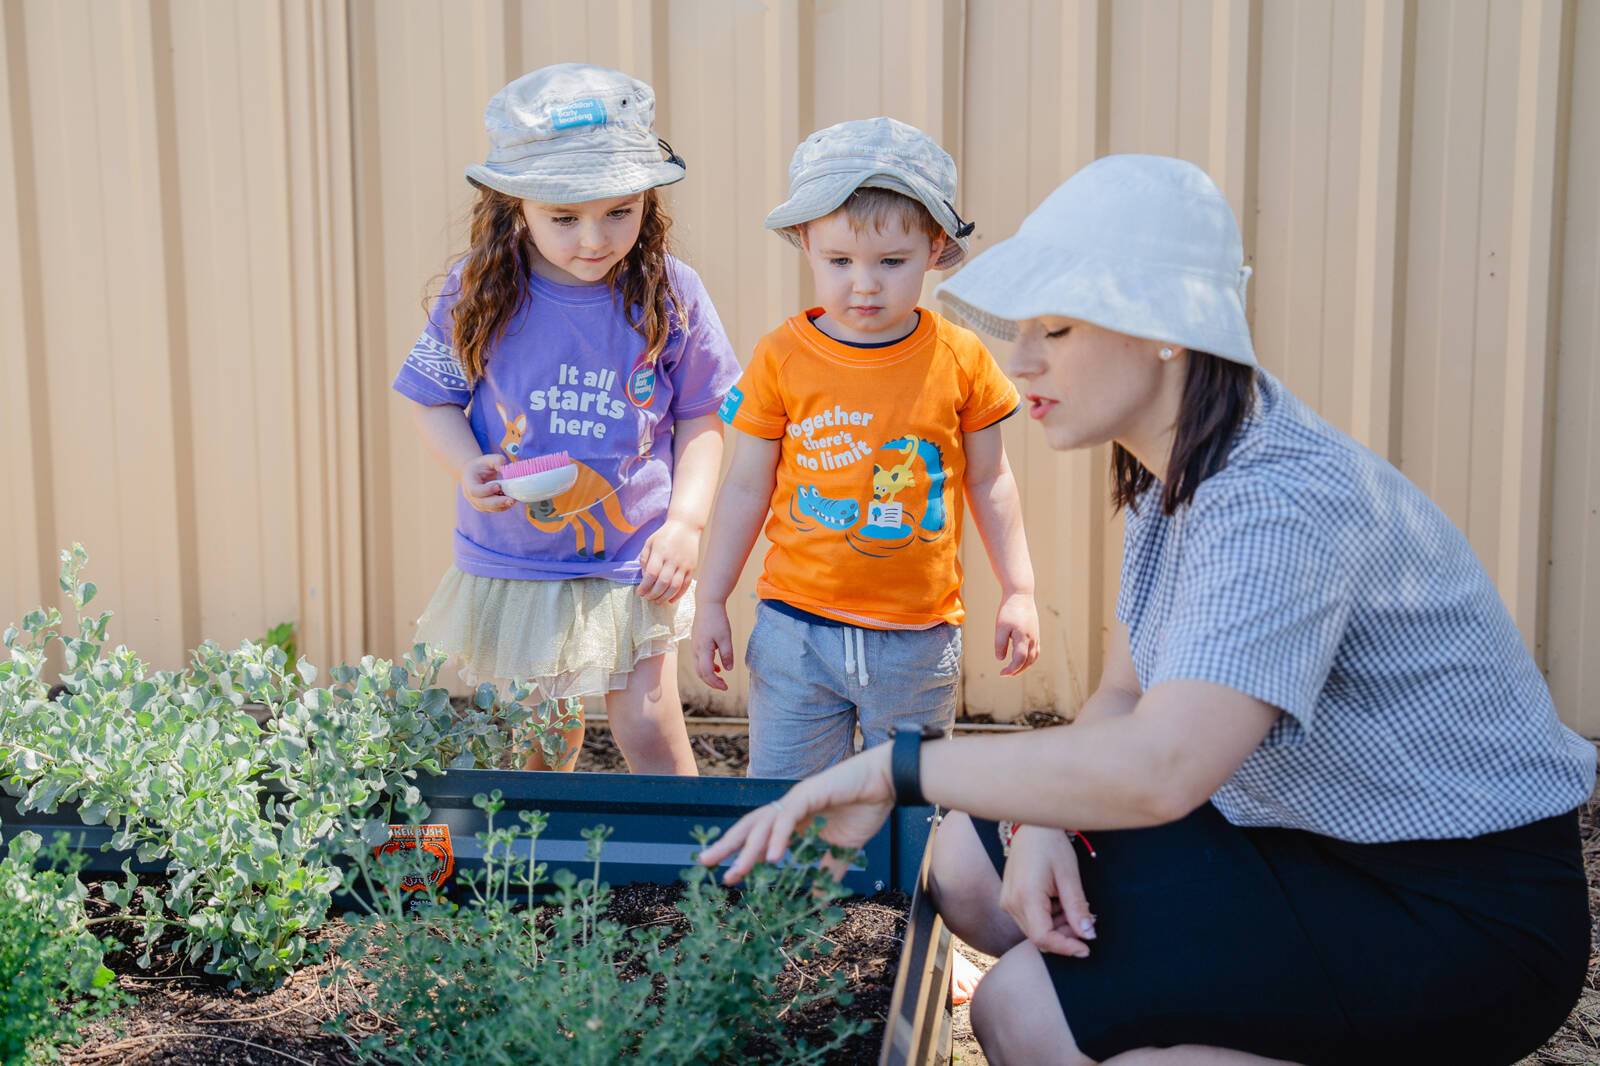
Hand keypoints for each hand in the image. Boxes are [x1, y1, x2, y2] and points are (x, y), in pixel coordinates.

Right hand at [461, 454, 514, 512]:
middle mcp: (470, 495)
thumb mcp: (488, 459)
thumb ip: (497, 461)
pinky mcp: (485, 507)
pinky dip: (504, 506)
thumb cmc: (481, 465)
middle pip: (483, 503)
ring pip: (489, 508)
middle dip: (498, 502)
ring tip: (514, 500)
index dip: (486, 490)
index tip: (498, 486)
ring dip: (502, 505)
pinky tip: (512, 500)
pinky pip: (494, 509)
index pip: (475, 490)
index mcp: (469, 482)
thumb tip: (507, 468)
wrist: (474, 473)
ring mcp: (477, 503)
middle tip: (511, 500)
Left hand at [637, 518, 698, 602]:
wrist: (686, 526)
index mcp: (660, 552)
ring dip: (664, 597)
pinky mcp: (692, 568)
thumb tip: (644, 576)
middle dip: (653, 594)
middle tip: (647, 598)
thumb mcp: (650, 542)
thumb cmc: (665, 534)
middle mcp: (673, 559)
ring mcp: (684, 564)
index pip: (651, 573)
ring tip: (657, 601)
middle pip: (663, 582)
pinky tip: (670, 600)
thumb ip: (644, 558)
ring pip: (675, 586)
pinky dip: (678, 595)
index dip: (644, 586)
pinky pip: (685, 585)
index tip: (639, 592)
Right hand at [692, 597, 735, 690]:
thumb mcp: (726, 637)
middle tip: (724, 686)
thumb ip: (727, 654)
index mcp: (703, 650)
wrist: (707, 604)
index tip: (726, 687)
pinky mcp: (696, 643)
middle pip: (700, 673)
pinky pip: (699, 660)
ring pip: (698, 667)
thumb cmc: (717, 619)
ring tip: (720, 678)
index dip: (716, 682)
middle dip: (711, 682)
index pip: (707, 672)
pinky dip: (707, 667)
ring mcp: (694, 646)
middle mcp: (695, 650)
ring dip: (708, 675)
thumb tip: (728, 669)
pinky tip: (717, 667)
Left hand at [699, 743, 894, 884]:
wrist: (886, 783)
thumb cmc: (865, 809)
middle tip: (705, 863)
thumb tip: (818, 901)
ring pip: (763, 824)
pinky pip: (788, 818)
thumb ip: (827, 872)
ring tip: (735, 870)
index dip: (741, 852)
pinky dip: (778, 838)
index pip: (759, 836)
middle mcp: (789, 808)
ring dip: (748, 848)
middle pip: (750, 827)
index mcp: (794, 820)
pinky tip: (772, 858)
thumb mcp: (843, 851)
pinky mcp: (809, 793)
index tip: (726, 873)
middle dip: (728, 845)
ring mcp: (797, 799)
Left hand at [995, 591, 1039, 675]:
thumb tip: (1000, 659)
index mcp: (1023, 638)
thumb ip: (1000, 644)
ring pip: (1033, 657)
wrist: (1021, 594)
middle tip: (1005, 674)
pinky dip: (1029, 658)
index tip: (1002, 673)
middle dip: (1017, 670)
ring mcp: (1035, 636)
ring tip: (1014, 669)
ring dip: (1024, 666)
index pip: (1020, 660)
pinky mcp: (1035, 633)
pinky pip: (1035, 650)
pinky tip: (1022, 659)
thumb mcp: (1000, 627)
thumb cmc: (1009, 610)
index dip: (1011, 669)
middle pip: (1028, 661)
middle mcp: (1032, 639)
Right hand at [999, 825, 1094, 957]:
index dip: (1066, 947)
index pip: (1043, 937)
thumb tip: (1088, 935)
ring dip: (1057, 927)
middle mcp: (1011, 903)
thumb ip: (1077, 908)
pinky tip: (1059, 902)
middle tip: (1085, 923)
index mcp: (1025, 897)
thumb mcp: (1069, 875)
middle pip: (1038, 937)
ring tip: (1073, 907)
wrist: (1031, 825)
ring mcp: (1007, 901)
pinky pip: (1029, 919)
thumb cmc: (1050, 844)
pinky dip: (1047, 918)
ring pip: (1034, 930)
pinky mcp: (1009, 898)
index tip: (1086, 948)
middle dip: (1064, 936)